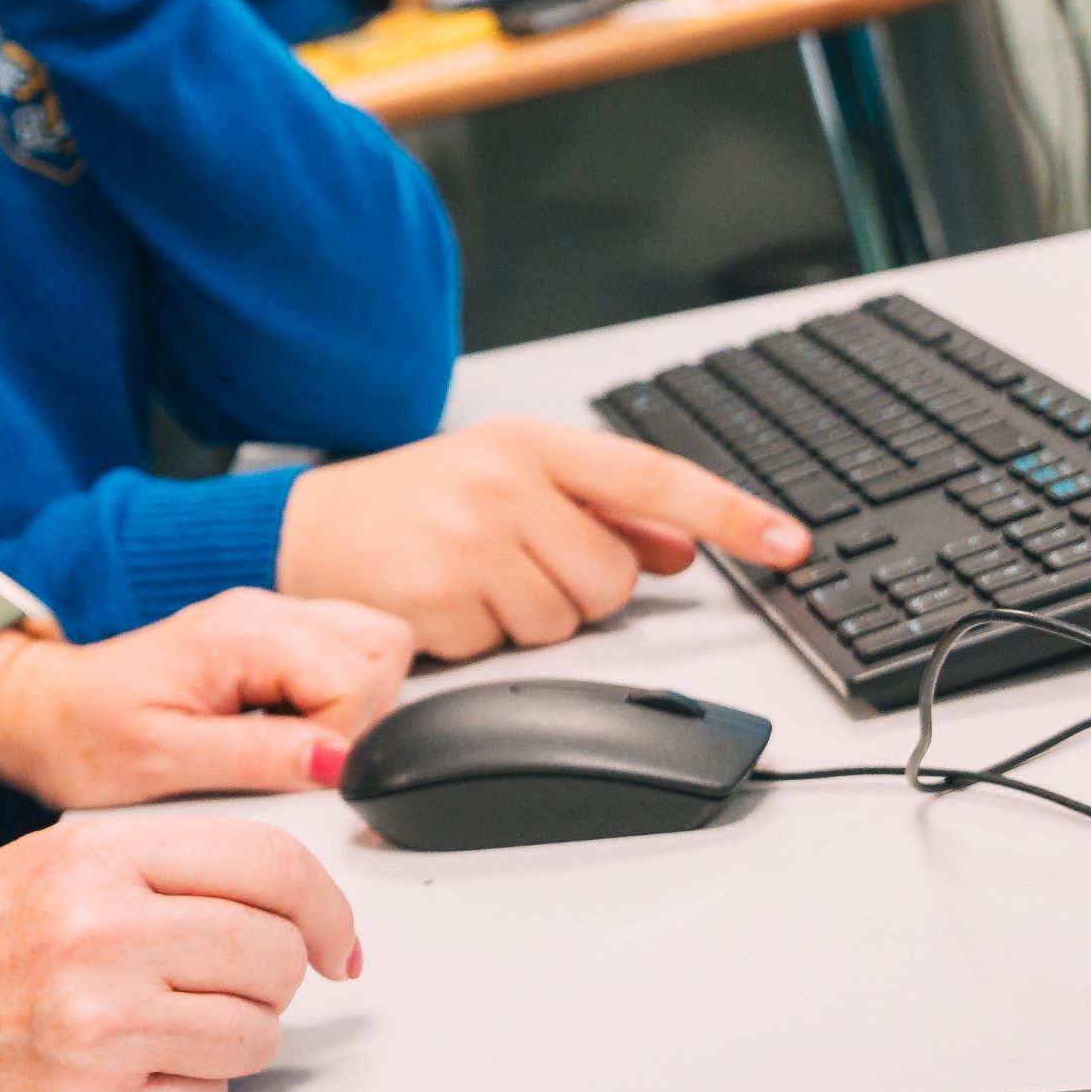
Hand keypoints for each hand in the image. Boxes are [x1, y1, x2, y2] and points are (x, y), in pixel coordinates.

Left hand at [0, 588, 410, 808]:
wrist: (41, 714)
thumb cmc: (84, 735)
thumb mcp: (163, 761)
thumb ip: (258, 756)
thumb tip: (336, 761)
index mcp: (238, 633)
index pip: (355, 675)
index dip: (343, 737)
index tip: (299, 772)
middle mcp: (261, 613)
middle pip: (382, 646)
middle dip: (363, 713)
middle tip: (300, 757)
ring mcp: (267, 622)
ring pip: (373, 646)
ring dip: (354, 703)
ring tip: (291, 743)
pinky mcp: (268, 642)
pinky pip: (342, 657)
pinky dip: (335, 698)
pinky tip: (287, 729)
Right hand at [0, 815, 363, 1091]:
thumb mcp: (46, 866)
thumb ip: (158, 873)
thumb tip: (279, 906)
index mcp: (93, 860)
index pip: (270, 868)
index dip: (326, 910)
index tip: (337, 940)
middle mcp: (101, 935)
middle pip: (277, 957)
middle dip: (270, 980)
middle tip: (222, 987)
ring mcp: (101, 1026)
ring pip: (255, 1036)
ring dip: (226, 1040)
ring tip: (156, 1029)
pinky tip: (121, 1070)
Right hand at [279, 419, 809, 660]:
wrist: (300, 531)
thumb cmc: (409, 505)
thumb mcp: (505, 482)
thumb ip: (600, 510)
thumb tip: (681, 546)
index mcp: (532, 444)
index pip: (656, 477)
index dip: (732, 514)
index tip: (789, 543)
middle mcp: (505, 483)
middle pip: (613, 575)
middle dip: (579, 588)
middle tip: (515, 565)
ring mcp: (470, 539)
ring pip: (567, 619)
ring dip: (531, 618)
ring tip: (474, 583)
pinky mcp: (440, 597)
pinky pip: (510, 647)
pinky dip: (483, 639)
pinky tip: (444, 605)